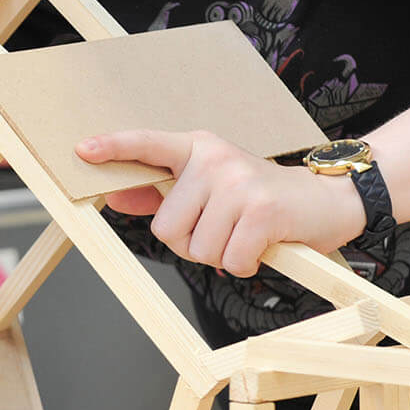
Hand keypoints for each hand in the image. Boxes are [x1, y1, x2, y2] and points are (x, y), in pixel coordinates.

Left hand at [76, 130, 366, 276]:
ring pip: (197, 249)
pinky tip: (261, 245)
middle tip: (224, 229)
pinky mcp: (261, 211)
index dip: (114, 148)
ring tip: (244, 235)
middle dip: (192, 243)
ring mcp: (239, 183)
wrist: (328, 201)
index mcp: (198, 147)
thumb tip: (117, 195)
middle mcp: (214, 158)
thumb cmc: (260, 199)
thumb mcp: (210, 187)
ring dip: (220, 256)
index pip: (148, 144)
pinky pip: (229, 261)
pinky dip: (244, 265)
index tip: (81, 150)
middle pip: (166, 229)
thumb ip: (163, 192)